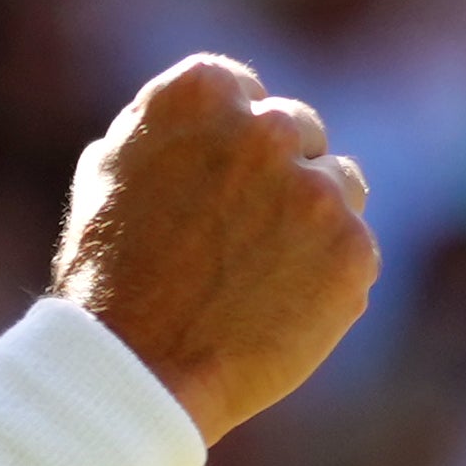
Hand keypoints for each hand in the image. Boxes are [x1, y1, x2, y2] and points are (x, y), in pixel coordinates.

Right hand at [52, 55, 379, 442]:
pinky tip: (280, 307)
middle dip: (279, 175)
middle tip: (238, 238)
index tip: (215, 186)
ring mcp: (316, 188)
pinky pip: (355, 248)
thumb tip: (212, 115)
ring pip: (341, 184)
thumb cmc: (109, 277)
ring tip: (258, 276)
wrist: (137, 372)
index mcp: (202, 92)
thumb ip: (169, 129)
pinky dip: (328, 277)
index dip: (231, 144)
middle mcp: (266, 127)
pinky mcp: (353, 249)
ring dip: (313, 219)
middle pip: (300, 131)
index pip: (246, 93)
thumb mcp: (111, 172)